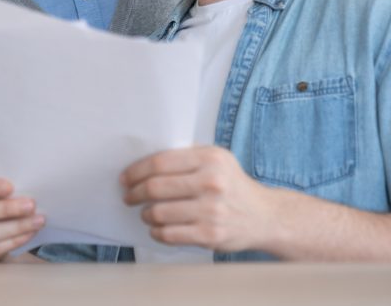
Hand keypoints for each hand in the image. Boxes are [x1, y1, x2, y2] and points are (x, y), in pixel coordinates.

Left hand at [121, 146, 273, 252]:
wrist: (265, 216)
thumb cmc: (232, 185)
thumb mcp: (217, 159)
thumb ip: (187, 156)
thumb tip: (144, 162)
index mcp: (210, 159)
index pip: (160, 162)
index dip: (136, 171)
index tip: (125, 178)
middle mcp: (212, 182)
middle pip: (155, 187)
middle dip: (135, 193)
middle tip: (129, 196)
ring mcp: (211, 210)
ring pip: (159, 212)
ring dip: (146, 214)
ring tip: (146, 213)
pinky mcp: (210, 234)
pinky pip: (169, 234)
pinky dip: (156, 232)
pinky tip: (157, 228)